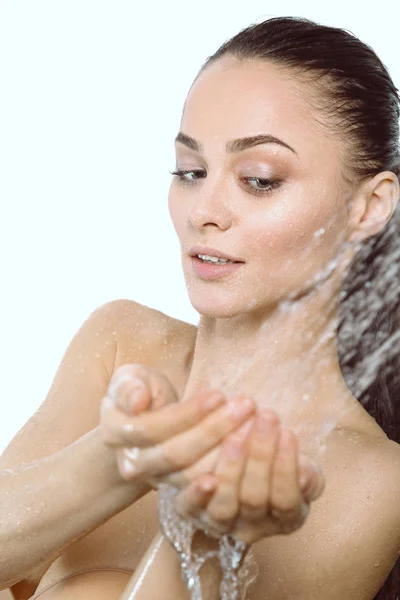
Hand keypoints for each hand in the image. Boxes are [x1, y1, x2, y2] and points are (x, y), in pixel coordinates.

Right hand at [99, 364, 255, 485]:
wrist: (140, 424)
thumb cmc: (139, 392)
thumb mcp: (129, 379)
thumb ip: (129, 386)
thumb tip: (138, 400)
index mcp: (116, 432)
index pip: (154, 427)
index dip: (188, 413)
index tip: (218, 394)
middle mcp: (133, 463)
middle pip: (176, 453)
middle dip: (214, 429)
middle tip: (246, 406)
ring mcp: (156, 480)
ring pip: (192, 474)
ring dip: (226, 451)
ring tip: (253, 425)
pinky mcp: (178, 493)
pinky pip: (204, 492)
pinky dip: (228, 474)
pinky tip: (250, 460)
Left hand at [173, 408, 324, 543]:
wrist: (239, 452)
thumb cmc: (273, 457)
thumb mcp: (297, 463)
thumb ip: (306, 472)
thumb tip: (304, 476)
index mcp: (286, 518)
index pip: (286, 500)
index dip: (286, 468)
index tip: (287, 432)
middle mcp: (252, 528)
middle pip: (254, 498)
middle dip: (260, 455)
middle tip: (264, 417)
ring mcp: (219, 522)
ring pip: (224, 504)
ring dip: (231, 467)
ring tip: (236, 433)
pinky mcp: (191, 510)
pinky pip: (191, 507)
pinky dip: (197, 493)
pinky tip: (205, 478)